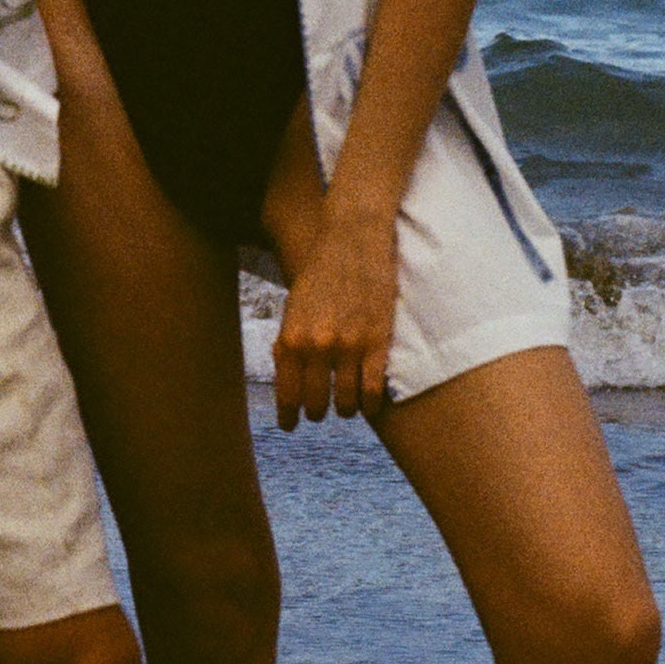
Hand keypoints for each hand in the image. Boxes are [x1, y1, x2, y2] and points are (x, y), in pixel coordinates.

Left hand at [273, 210, 395, 430]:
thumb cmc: (320, 271)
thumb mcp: (294, 307)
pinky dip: (370, 405)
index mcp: (290, 338)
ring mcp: (348, 346)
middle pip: (315, 404)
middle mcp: (316, 347)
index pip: (286, 394)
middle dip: (317, 412)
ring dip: (345, 410)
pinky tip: (369, 405)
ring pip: (345, 403)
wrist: (352, 238)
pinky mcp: (377, 342)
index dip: (288, 415)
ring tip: (346, 407)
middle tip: (321, 412)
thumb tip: (290, 379)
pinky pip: (373, 391)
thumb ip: (291, 343)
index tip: (290, 425)